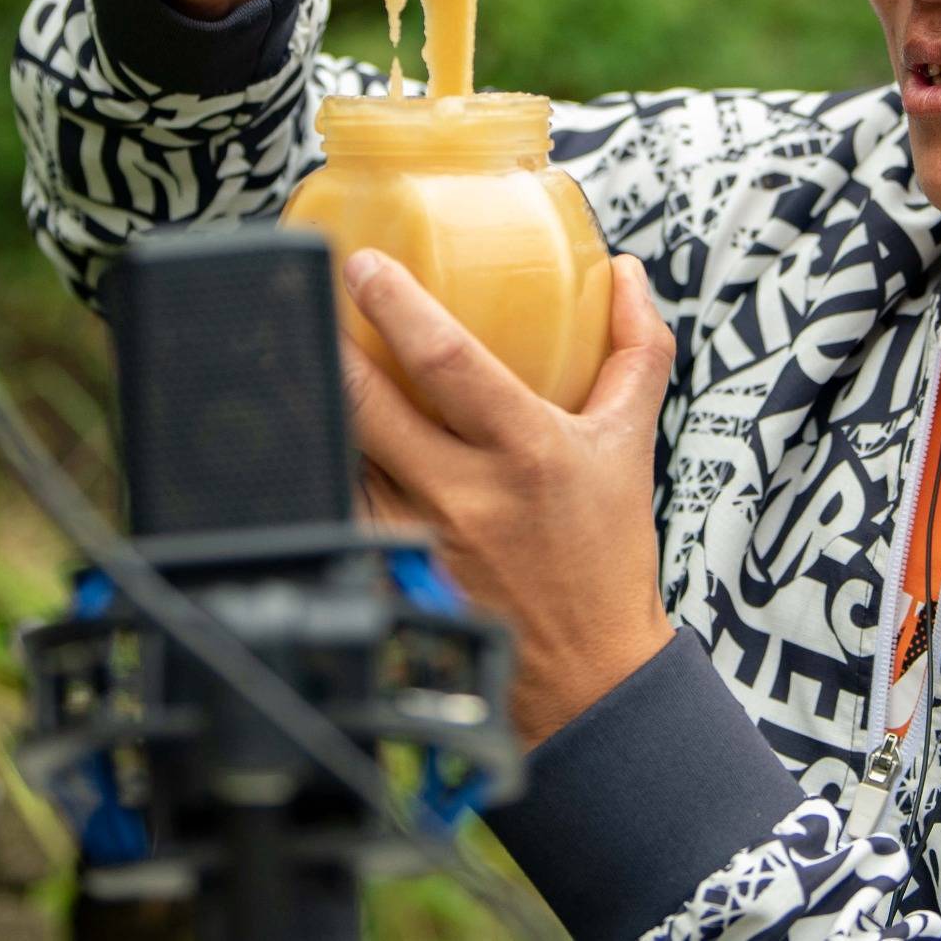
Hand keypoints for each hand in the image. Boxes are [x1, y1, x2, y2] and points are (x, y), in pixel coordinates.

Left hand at [339, 248, 677, 749]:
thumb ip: (637, 352)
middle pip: (366, 404)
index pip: (446, 361)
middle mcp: (464, 495)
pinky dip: (326, 466)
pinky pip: (338, 506)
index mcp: (525, 451)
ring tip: (302, 360)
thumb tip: (630, 275)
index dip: (397, 306)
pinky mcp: (392, 576)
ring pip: (341, 454)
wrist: (588, 675)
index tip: (364, 265)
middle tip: (311, 300)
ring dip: (320, 405)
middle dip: (327, 346)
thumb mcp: (633, 444)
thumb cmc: (606, 554)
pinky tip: (315, 437)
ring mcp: (419, 539)